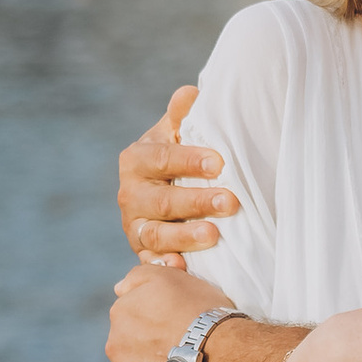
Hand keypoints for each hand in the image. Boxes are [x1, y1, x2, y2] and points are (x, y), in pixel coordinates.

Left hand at [109, 258, 218, 361]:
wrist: (221, 357)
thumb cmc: (202, 313)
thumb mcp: (172, 277)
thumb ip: (140, 276)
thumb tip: (119, 288)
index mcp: (121, 313)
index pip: (133, 316)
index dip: (157, 322)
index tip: (178, 326)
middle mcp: (114, 346)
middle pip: (131, 347)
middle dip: (151, 349)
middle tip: (182, 352)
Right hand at [119, 85, 235, 263]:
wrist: (163, 193)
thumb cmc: (177, 158)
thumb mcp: (176, 135)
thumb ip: (182, 116)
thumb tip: (191, 94)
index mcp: (137, 159)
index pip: (162, 159)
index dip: (189, 161)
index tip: (220, 163)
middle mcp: (131, 194)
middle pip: (162, 201)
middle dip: (197, 201)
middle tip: (231, 202)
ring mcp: (134, 226)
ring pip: (156, 234)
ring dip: (185, 236)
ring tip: (215, 235)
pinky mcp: (142, 252)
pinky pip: (151, 262)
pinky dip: (164, 265)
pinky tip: (183, 267)